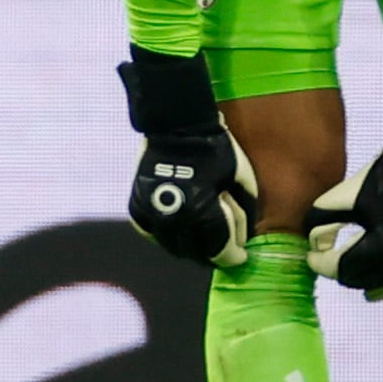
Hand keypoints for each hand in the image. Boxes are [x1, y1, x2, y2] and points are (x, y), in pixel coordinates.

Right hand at [119, 49, 255, 266]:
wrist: (176, 125)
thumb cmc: (216, 149)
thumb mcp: (242, 180)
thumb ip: (244, 211)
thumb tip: (245, 235)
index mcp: (202, 213)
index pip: (219, 251)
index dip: (233, 256)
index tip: (241, 256)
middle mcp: (174, 220)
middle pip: (194, 253)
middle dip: (213, 253)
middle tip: (223, 247)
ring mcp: (151, 214)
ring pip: (171, 246)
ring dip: (188, 246)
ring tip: (200, 238)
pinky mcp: (137, 206)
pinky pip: (151, 232)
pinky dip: (165, 234)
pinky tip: (177, 227)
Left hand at [308, 91, 382, 296]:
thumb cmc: (378, 180)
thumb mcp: (340, 198)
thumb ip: (319, 222)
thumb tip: (314, 245)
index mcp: (379, 246)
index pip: (338, 267)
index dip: (319, 262)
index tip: (309, 255)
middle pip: (355, 278)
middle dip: (334, 269)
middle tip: (322, 256)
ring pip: (374, 283)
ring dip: (355, 276)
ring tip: (340, 264)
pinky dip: (381, 286)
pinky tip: (369, 291)